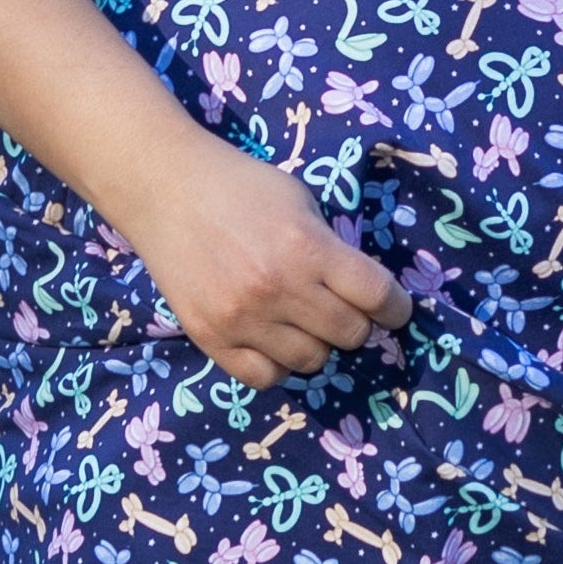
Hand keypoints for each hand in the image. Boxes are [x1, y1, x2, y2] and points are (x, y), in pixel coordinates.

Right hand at [115, 128, 413, 390]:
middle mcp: (278, 289)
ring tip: (302, 321)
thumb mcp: (300, 200)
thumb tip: (362, 292)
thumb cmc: (240, 186)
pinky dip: (277, 364)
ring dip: (317, 344)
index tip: (394, 310)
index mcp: (307, 248)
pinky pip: (264, 377)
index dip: (396, 308)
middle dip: (356, 324)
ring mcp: (242, 319)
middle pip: (350, 335)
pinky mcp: (210, 338)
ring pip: (311, 362)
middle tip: (342, 310)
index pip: (377, 296)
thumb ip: (330, 247)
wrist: (165, 189)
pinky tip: (273, 340)